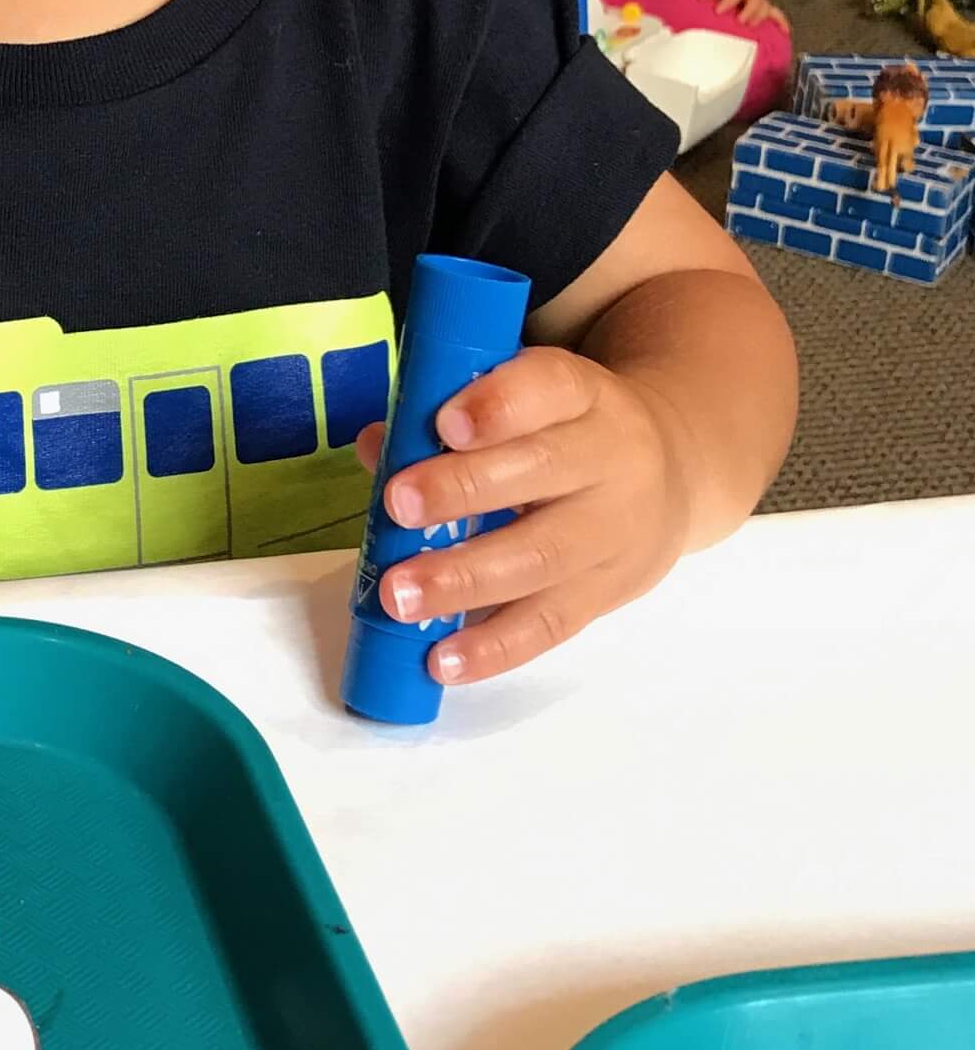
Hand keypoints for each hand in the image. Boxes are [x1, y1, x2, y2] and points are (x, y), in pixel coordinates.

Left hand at [352, 349, 691, 685]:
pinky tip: (442, 660)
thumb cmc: (562, 429)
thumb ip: (444, 414)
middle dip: (463, 490)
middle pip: (541, 471)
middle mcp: (610, 456)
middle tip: (398, 506)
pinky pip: (551, 624)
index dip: (498, 405)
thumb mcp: (524, 400)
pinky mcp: (608, 593)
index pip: (548, 389)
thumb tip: (376, 446)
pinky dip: (493, 646)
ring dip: (464, 580)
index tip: (445, 424)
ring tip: (400, 596)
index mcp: (580, 393)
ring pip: (541, 557)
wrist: (673, 474)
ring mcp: (614, 530)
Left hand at [693, 0, 787, 27]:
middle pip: (755, 0)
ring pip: (765, 7)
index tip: (718, 11)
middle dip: (749, 11)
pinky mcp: (762, 7)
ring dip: (760, 18)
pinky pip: (776, 14)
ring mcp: (757, 0)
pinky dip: (781, 22)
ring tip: (752, 26)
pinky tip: (784, 32)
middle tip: (740, 21)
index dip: (728, 1)